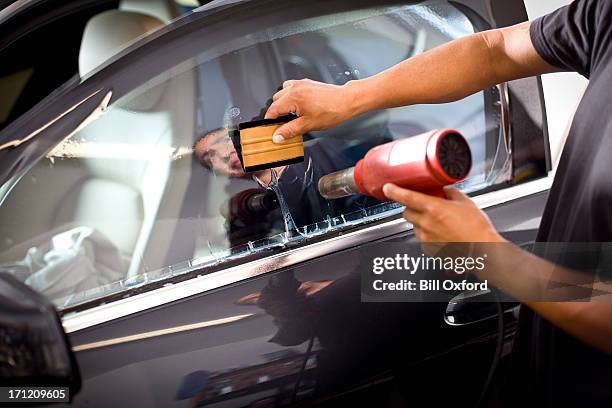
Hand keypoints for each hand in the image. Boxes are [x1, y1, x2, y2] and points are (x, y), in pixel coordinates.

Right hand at [265, 79, 358, 142]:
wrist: (346, 101)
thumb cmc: (332, 111)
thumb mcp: (308, 125)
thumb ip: (290, 131)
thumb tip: (278, 136)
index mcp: (293, 97)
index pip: (273, 110)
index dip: (269, 121)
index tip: (269, 129)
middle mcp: (295, 88)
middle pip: (276, 101)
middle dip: (276, 113)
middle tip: (282, 125)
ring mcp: (301, 84)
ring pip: (282, 93)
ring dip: (283, 104)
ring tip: (290, 115)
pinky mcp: (306, 83)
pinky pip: (291, 88)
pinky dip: (290, 96)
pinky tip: (297, 106)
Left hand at [382, 184, 504, 242]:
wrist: (482, 250)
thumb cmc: (476, 228)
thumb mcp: (466, 202)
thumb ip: (451, 193)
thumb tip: (444, 189)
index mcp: (433, 209)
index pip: (406, 197)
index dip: (394, 191)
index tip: (388, 188)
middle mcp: (426, 223)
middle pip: (406, 212)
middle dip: (411, 207)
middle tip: (423, 205)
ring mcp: (425, 237)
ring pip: (414, 225)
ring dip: (420, 220)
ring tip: (438, 221)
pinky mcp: (428, 248)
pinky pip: (422, 237)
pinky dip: (427, 233)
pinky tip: (442, 232)